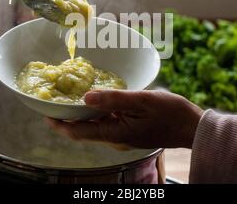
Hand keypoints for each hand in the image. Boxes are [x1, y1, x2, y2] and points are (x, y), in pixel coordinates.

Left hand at [46, 90, 203, 148]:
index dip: (59, 124)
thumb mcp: (142, 100)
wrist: (191, 127)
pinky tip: (96, 100)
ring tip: (70, 98)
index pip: (78, 132)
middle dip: (67, 119)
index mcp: (115, 134)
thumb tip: (86, 97)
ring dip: (81, 115)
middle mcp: (115, 139)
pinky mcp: (129, 131)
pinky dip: (97, 113)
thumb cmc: (170, 113)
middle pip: (83, 131)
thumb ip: (113, 99)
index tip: (45, 114)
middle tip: (54, 102)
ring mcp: (122, 137)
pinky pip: (107, 123)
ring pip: (94, 127)